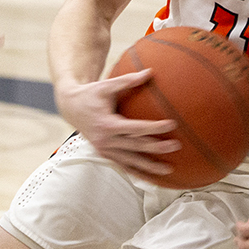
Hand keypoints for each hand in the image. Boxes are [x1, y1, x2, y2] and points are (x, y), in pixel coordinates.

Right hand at [54, 69, 180, 179]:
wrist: (71, 107)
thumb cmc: (91, 94)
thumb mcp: (107, 85)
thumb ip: (128, 80)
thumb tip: (150, 71)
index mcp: (107, 125)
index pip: (135, 128)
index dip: (154, 127)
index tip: (172, 124)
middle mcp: (106, 141)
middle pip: (136, 147)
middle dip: (157, 148)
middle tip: (177, 146)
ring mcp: (105, 150)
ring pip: (131, 162)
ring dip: (150, 167)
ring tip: (169, 169)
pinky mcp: (105, 155)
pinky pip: (123, 166)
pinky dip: (138, 173)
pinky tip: (152, 178)